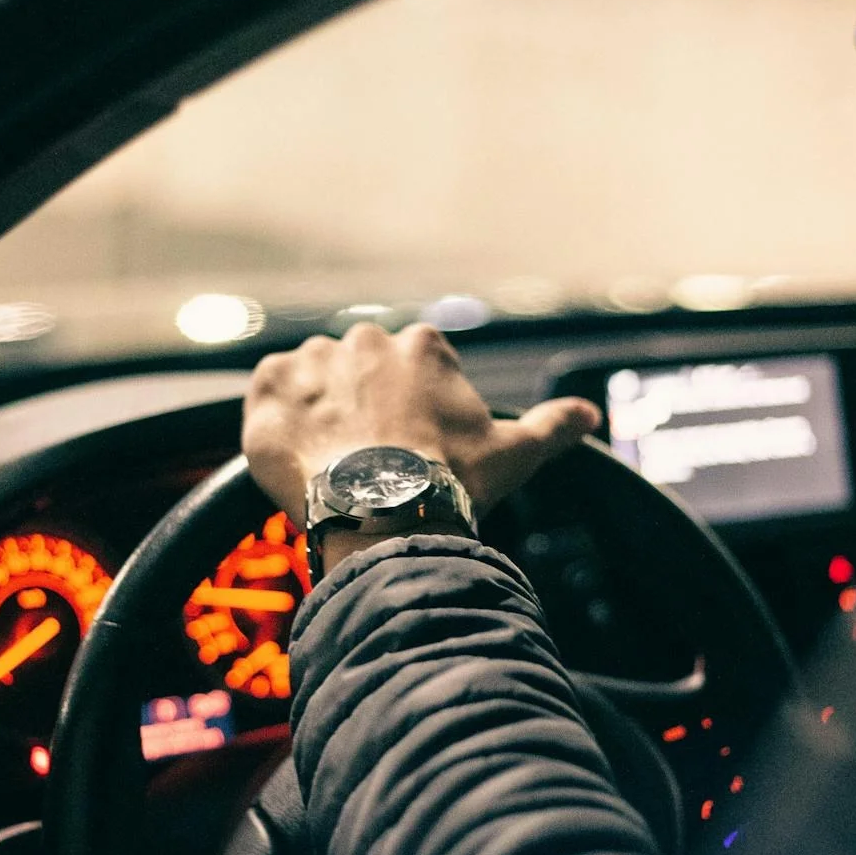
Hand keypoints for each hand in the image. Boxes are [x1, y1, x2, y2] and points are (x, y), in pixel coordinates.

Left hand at [242, 322, 601, 533]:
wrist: (382, 513)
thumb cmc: (451, 483)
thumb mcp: (515, 453)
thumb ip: (552, 426)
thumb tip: (590, 415)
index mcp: (422, 346)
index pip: (412, 369)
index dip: (411, 412)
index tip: (411, 447)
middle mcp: (364, 340)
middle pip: (359, 372)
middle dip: (361, 408)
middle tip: (369, 462)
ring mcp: (312, 360)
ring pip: (312, 381)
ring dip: (318, 412)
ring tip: (332, 464)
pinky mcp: (267, 387)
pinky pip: (266, 392)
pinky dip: (275, 419)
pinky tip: (297, 454)